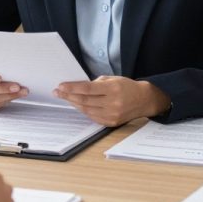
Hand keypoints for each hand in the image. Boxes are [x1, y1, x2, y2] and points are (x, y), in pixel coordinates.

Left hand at [54, 76, 170, 126]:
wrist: (144, 100)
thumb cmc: (127, 87)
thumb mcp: (113, 79)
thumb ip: (97, 83)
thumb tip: (79, 87)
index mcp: (113, 89)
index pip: (87, 89)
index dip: (72, 88)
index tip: (61, 86)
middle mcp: (112, 103)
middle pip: (85, 100)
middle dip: (68, 96)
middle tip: (58, 92)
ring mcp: (112, 114)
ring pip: (86, 110)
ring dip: (74, 103)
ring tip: (66, 98)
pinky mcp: (112, 122)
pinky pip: (93, 117)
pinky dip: (84, 111)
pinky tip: (78, 105)